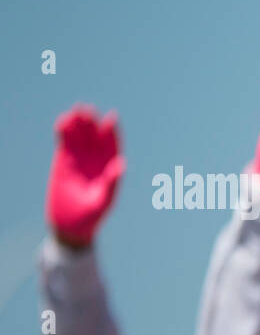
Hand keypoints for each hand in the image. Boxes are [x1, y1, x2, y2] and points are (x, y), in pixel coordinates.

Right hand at [46, 106, 124, 246]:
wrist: (71, 224)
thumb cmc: (92, 216)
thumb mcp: (104, 200)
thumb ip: (112, 183)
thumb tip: (122, 164)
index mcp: (110, 167)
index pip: (112, 145)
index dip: (112, 131)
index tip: (111, 118)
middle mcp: (96, 160)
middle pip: (95, 136)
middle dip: (93, 123)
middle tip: (89, 110)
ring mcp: (79, 158)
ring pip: (80, 135)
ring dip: (79, 123)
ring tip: (77, 111)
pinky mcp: (63, 160)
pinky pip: (65, 141)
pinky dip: (64, 131)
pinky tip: (63, 122)